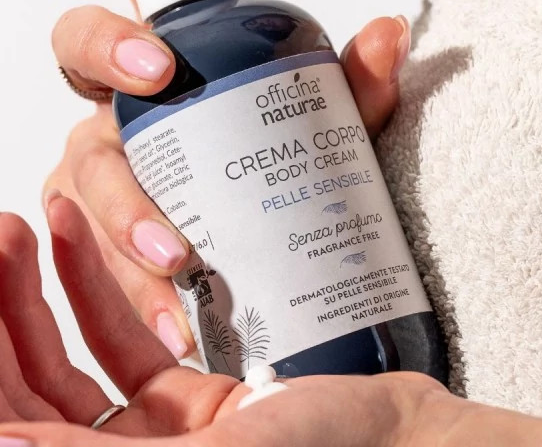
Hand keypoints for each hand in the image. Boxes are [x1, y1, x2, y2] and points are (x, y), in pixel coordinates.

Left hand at [0, 197, 452, 446]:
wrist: (402, 438)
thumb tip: (2, 445)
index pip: (18, 421)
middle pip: (35, 384)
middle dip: (12, 305)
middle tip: (6, 229)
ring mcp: (156, 436)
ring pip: (76, 357)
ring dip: (57, 286)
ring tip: (46, 216)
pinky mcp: (192, 402)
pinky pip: (129, 344)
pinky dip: (110, 292)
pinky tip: (96, 241)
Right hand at [44, 0, 409, 356]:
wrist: (301, 250)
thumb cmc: (306, 164)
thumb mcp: (336, 122)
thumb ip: (358, 82)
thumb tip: (388, 28)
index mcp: (181, 49)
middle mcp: (132, 96)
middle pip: (82, 48)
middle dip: (107, 45)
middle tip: (161, 72)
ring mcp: (114, 160)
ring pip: (85, 162)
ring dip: (124, 201)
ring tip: (184, 254)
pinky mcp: (111, 232)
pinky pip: (95, 246)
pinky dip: (129, 280)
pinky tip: (176, 314)